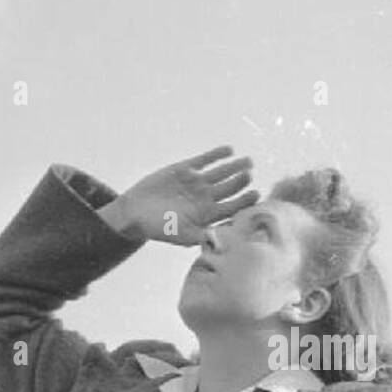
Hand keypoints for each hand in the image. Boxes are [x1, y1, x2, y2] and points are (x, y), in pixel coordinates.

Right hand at [99, 146, 256, 245]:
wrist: (135, 211)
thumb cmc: (158, 227)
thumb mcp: (180, 235)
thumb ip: (201, 237)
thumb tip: (219, 241)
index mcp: (208, 215)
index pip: (232, 207)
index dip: (245, 201)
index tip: (256, 195)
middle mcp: (206, 198)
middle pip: (230, 188)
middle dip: (241, 181)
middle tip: (250, 174)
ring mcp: (197, 182)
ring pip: (221, 173)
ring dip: (235, 167)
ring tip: (247, 161)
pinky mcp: (186, 169)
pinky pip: (205, 160)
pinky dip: (216, 155)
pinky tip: (229, 150)